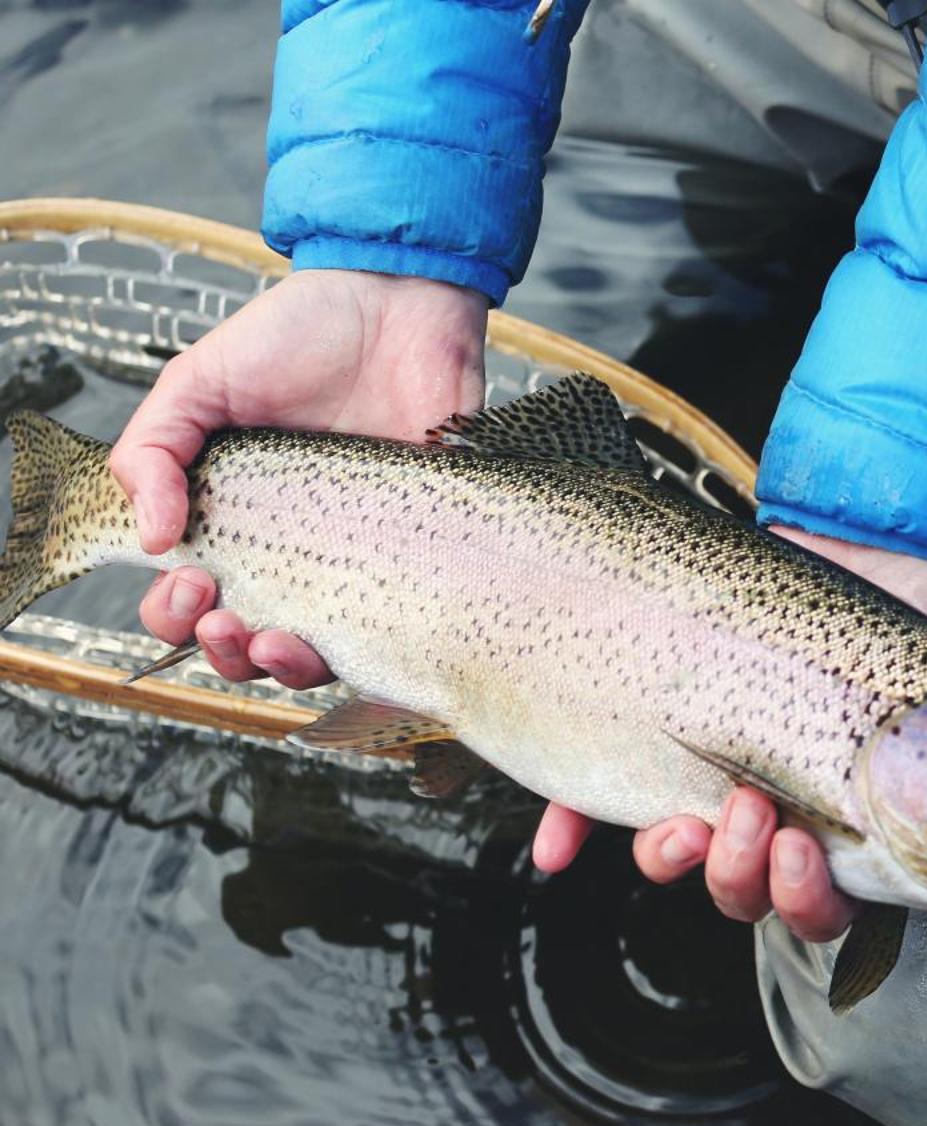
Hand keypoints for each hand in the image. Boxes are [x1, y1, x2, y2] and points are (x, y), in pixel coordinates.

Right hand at [111, 270, 487, 686]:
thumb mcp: (200, 380)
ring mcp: (359, 558)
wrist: (399, 305)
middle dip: (221, 651)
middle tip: (223, 615)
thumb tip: (151, 539)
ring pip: (316, 654)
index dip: (175, 615)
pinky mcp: (421, 555)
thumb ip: (154, 449)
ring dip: (283, 667)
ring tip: (273, 640)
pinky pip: (399, 630)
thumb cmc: (299, 336)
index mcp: (231, 519)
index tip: (190, 581)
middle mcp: (292, 551)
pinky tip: (351, 642)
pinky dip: (372, 655)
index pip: (188, 601)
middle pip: (244, 644)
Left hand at [534, 527, 926, 943]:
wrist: (848, 519)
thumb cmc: (917, 598)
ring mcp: (716, 773)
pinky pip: (599, 801)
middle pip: (750, 896)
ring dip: (675, 858)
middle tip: (752, 817)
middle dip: (742, 879)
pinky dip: (574, 828)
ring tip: (684, 812)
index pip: (834, 904)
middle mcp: (785, 809)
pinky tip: (560, 844)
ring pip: (682, 858)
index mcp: (860, 819)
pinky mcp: (656, 731)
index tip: (806, 856)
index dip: (810, 906)